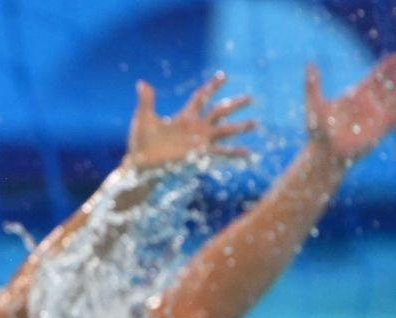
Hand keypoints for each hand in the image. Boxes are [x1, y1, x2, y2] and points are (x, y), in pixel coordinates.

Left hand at [122, 72, 256, 170]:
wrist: (140, 164)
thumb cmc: (140, 143)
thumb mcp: (143, 118)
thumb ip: (146, 101)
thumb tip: (142, 83)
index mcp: (183, 117)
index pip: (201, 98)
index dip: (211, 87)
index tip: (224, 76)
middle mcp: (195, 128)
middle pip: (218, 112)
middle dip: (234, 105)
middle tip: (250, 98)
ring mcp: (199, 141)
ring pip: (224, 130)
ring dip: (240, 127)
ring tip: (255, 123)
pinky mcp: (199, 154)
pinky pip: (220, 152)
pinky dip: (234, 152)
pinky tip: (248, 152)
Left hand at [305, 53, 395, 161]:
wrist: (325, 155)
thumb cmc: (317, 132)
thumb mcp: (314, 104)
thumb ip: (312, 84)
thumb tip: (309, 63)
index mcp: (354, 96)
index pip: (373, 77)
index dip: (385, 66)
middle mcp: (367, 104)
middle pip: (388, 84)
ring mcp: (375, 116)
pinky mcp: (381, 129)